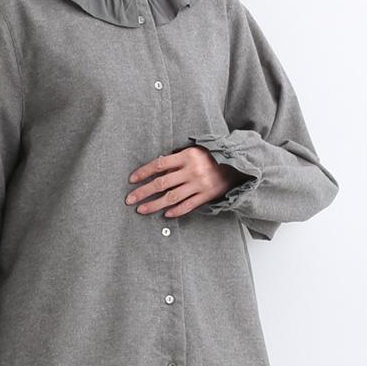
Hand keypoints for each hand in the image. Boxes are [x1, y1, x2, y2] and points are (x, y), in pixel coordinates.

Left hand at [126, 145, 243, 217]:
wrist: (237, 165)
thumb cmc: (211, 157)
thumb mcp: (193, 151)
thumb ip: (176, 159)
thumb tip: (156, 167)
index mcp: (186, 156)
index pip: (158, 165)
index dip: (143, 172)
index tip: (131, 180)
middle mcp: (191, 171)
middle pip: (161, 183)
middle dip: (143, 192)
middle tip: (129, 199)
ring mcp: (198, 185)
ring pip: (171, 197)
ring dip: (154, 205)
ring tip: (141, 210)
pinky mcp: (206, 196)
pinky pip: (187, 206)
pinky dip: (175, 211)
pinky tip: (165, 214)